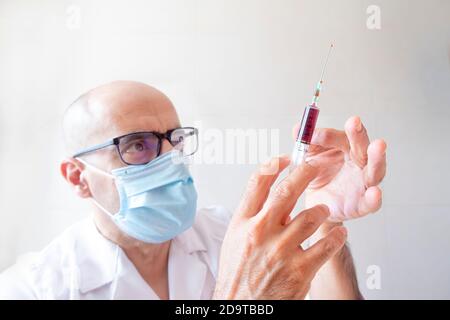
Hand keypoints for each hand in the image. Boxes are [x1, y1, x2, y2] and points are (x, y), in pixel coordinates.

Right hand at [213, 156, 346, 298]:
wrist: (240, 306)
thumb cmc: (238, 273)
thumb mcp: (235, 238)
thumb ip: (253, 216)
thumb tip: (277, 198)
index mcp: (243, 223)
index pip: (257, 183)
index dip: (274, 164)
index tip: (285, 158)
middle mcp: (260, 233)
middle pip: (286, 191)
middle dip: (305, 173)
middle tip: (316, 166)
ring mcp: (280, 251)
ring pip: (311, 216)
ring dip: (323, 211)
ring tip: (324, 212)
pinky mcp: (299, 271)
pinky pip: (326, 245)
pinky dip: (336, 237)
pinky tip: (338, 234)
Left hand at [293, 116, 386, 221]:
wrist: (316, 208)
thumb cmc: (319, 179)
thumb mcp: (309, 160)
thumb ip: (305, 145)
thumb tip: (297, 128)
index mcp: (346, 150)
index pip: (341, 136)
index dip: (329, 134)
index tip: (312, 134)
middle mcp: (358, 163)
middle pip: (362, 146)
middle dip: (358, 134)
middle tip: (353, 121)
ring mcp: (363, 183)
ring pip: (375, 169)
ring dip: (376, 157)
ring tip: (378, 145)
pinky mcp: (363, 204)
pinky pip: (371, 202)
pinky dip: (374, 198)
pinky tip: (374, 192)